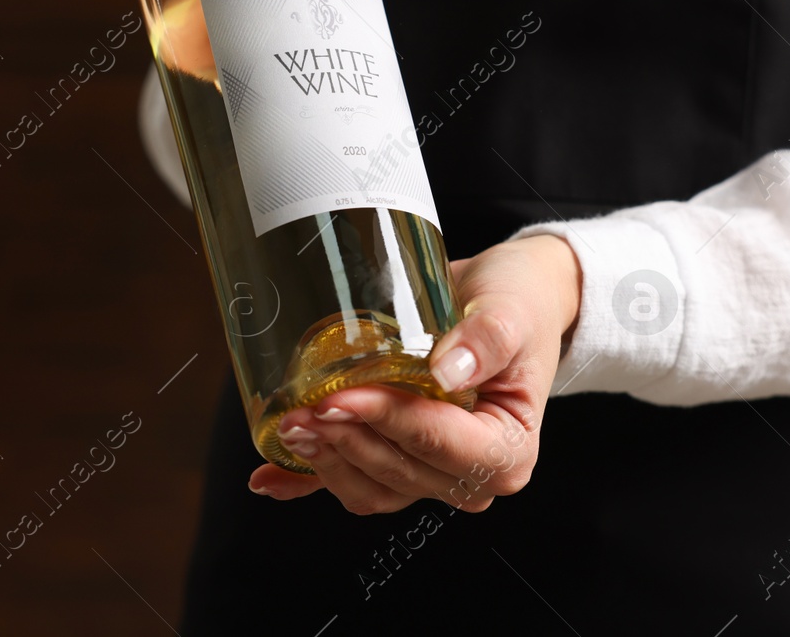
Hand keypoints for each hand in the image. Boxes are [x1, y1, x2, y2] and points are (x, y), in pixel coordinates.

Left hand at [247, 234, 582, 514]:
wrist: (509, 301)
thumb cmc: (518, 305)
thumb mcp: (512, 312)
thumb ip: (487, 340)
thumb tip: (447, 373)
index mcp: (507, 449)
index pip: (438, 443)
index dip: (387, 422)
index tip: (341, 397)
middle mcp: (471, 474)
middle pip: (398, 472)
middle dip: (346, 441)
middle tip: (302, 408)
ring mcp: (432, 474)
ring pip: (371, 487)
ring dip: (327, 462)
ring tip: (290, 424)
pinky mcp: (399, 461)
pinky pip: (351, 482)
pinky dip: (308, 485)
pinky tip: (271, 479)